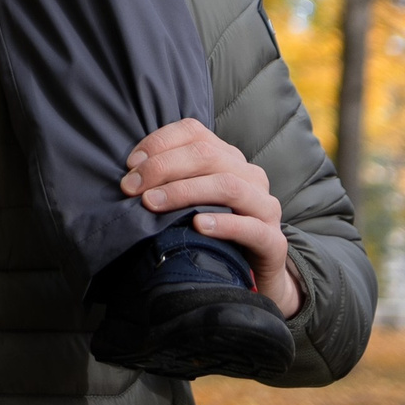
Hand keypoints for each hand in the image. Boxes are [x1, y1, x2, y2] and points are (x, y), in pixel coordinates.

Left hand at [120, 117, 303, 319]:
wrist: (253, 273)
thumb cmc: (213, 230)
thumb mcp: (190, 198)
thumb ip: (170, 179)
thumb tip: (130, 174)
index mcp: (228, 158)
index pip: (194, 132)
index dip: (159, 143)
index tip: (130, 164)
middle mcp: (249, 175)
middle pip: (206, 155)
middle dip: (162, 168)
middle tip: (131, 188)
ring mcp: (265, 206)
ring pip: (227, 185)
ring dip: (184, 191)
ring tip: (152, 203)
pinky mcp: (274, 241)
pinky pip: (251, 227)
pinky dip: (223, 223)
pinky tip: (198, 225)